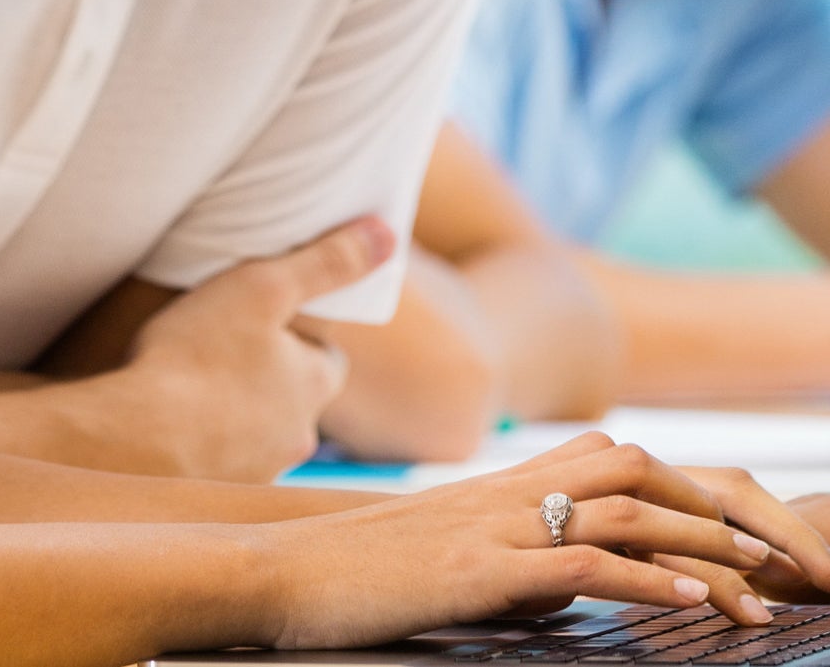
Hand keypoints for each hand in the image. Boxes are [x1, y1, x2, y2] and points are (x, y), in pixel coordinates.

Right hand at [118, 217, 393, 480]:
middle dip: (269, 377)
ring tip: (191, 384)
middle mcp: (297, 435)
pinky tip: (172, 422)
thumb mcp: (263, 287)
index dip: (303, 338)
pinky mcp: (216, 492)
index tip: (270, 321)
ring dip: (236, 412)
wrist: (138, 440)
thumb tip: (387, 235)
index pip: (328, 359)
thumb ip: (326, 262)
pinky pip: (220, 460)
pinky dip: (206, 442)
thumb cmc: (198, 356)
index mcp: (314, 384)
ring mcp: (258, 470)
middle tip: (225, 347)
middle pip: (294, 398)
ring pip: (258, 432)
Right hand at [247, 434, 829, 651]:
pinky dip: (646, 578)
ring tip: (766, 584)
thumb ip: (515, 561)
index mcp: (500, 486)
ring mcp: (493, 526)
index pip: (616, 457)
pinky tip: (693, 599)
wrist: (278, 571)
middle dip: (723, 509)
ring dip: (706, 545)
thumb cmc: (352, 576)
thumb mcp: (446, 560)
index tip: (748, 530)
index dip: (691, 484)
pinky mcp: (477, 568)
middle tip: (787, 556)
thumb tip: (574, 587)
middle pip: (637, 470)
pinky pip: (578, 561)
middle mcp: (506, 492)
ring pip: (623, 511)